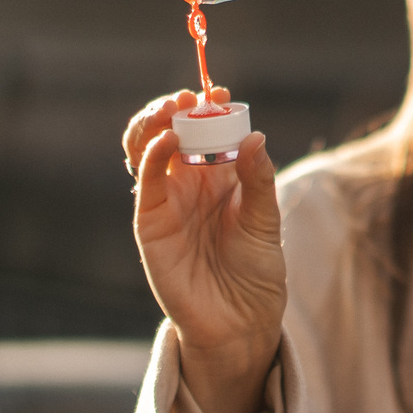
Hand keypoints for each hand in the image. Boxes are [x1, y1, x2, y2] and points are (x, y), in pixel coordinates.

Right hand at [123, 89, 286, 412]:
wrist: (241, 321)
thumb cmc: (256, 272)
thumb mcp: (267, 221)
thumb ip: (258, 179)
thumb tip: (254, 136)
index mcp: (217, 176)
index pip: (204, 129)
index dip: (208, 106)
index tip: (223, 92)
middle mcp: (187, 183)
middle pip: (166, 131)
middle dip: (173, 107)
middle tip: (190, 96)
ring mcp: (165, 201)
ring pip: (145, 149)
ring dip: (154, 123)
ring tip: (174, 109)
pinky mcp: (150, 223)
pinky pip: (145, 182)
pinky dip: (152, 155)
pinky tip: (169, 140)